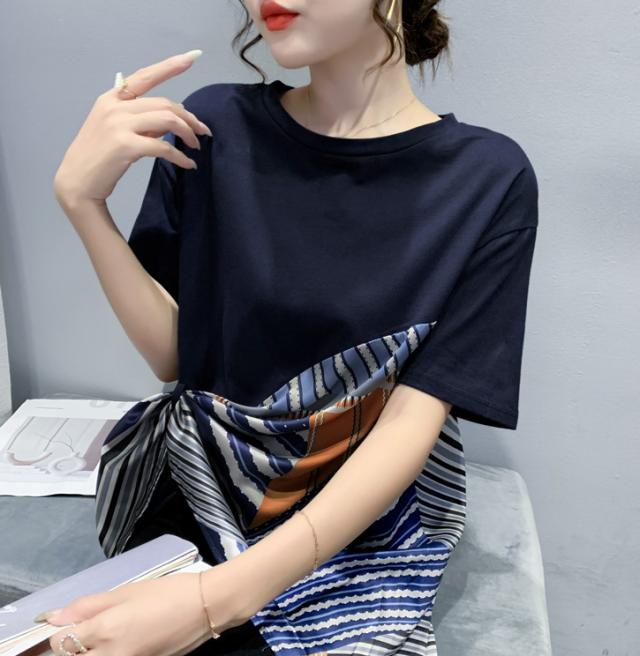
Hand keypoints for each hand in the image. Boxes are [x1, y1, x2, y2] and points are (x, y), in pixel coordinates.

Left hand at [44, 568, 247, 655]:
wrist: (204, 608)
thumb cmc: (167, 592)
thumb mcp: (128, 591)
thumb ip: (89, 605)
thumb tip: (53, 617)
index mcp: (106, 628)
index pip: (61, 641)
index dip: (60, 631)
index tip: (71, 622)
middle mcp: (111, 654)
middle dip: (74, 648)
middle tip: (91, 631)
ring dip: (91, 653)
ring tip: (108, 637)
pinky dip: (110, 655)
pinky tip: (124, 642)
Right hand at [53, 50, 211, 209]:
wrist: (78, 183)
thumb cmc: (99, 158)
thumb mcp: (118, 131)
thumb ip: (142, 120)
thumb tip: (173, 118)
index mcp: (111, 99)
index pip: (145, 76)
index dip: (170, 66)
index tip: (192, 57)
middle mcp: (114, 106)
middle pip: (165, 103)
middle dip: (189, 118)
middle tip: (202, 132)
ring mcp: (118, 125)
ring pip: (167, 119)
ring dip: (188, 133)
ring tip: (195, 146)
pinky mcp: (125, 146)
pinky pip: (163, 146)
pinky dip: (180, 156)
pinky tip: (188, 164)